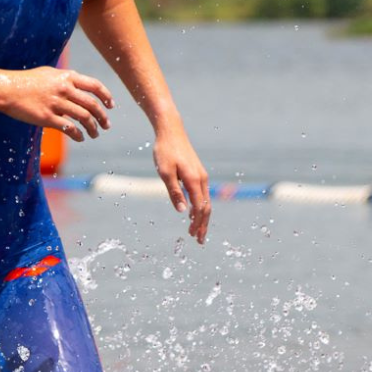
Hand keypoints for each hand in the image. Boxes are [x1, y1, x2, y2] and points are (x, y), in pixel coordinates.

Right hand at [0, 66, 114, 140]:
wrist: (7, 90)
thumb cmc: (27, 81)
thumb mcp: (49, 73)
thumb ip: (65, 78)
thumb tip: (78, 83)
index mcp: (67, 77)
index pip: (94, 86)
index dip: (106, 96)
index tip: (111, 106)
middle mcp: (64, 89)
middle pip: (92, 105)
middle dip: (102, 117)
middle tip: (106, 125)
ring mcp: (56, 104)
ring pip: (84, 118)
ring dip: (93, 128)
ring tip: (94, 134)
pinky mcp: (47, 118)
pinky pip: (69, 128)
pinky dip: (78, 135)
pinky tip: (80, 138)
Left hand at [152, 127, 211, 244]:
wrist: (171, 131)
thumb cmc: (165, 151)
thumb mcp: (165, 173)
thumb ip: (174, 192)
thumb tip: (183, 211)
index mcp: (194, 180)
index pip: (200, 208)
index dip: (198, 224)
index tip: (193, 236)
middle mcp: (201, 179)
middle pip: (206, 207)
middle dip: (203, 225)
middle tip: (199, 240)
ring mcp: (201, 175)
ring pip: (206, 201)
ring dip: (201, 217)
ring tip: (196, 231)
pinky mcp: (197, 173)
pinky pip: (202, 194)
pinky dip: (200, 206)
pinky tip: (193, 213)